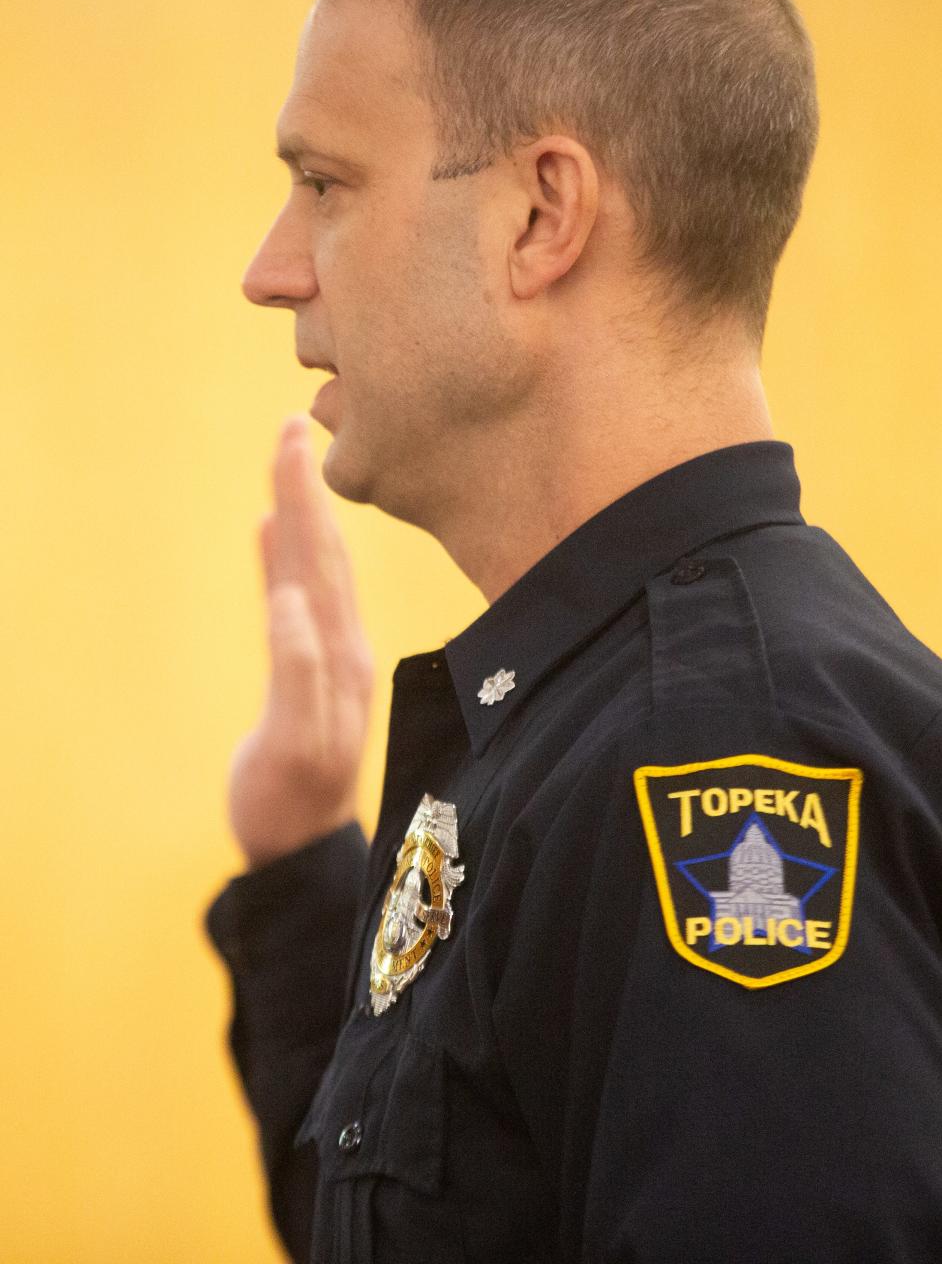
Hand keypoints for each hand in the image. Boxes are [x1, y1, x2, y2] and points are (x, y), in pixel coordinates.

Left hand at [227, 415, 374, 867]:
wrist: (304, 840)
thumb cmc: (299, 750)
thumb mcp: (291, 663)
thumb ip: (285, 596)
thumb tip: (272, 523)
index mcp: (339, 637)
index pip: (321, 552)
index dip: (306, 492)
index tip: (294, 429)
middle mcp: (343, 656)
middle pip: (322, 563)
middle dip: (305, 495)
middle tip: (292, 427)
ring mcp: (329, 698)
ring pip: (317, 605)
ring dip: (305, 541)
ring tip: (294, 479)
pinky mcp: (306, 739)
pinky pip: (303, 682)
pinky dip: (297, 639)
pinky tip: (286, 599)